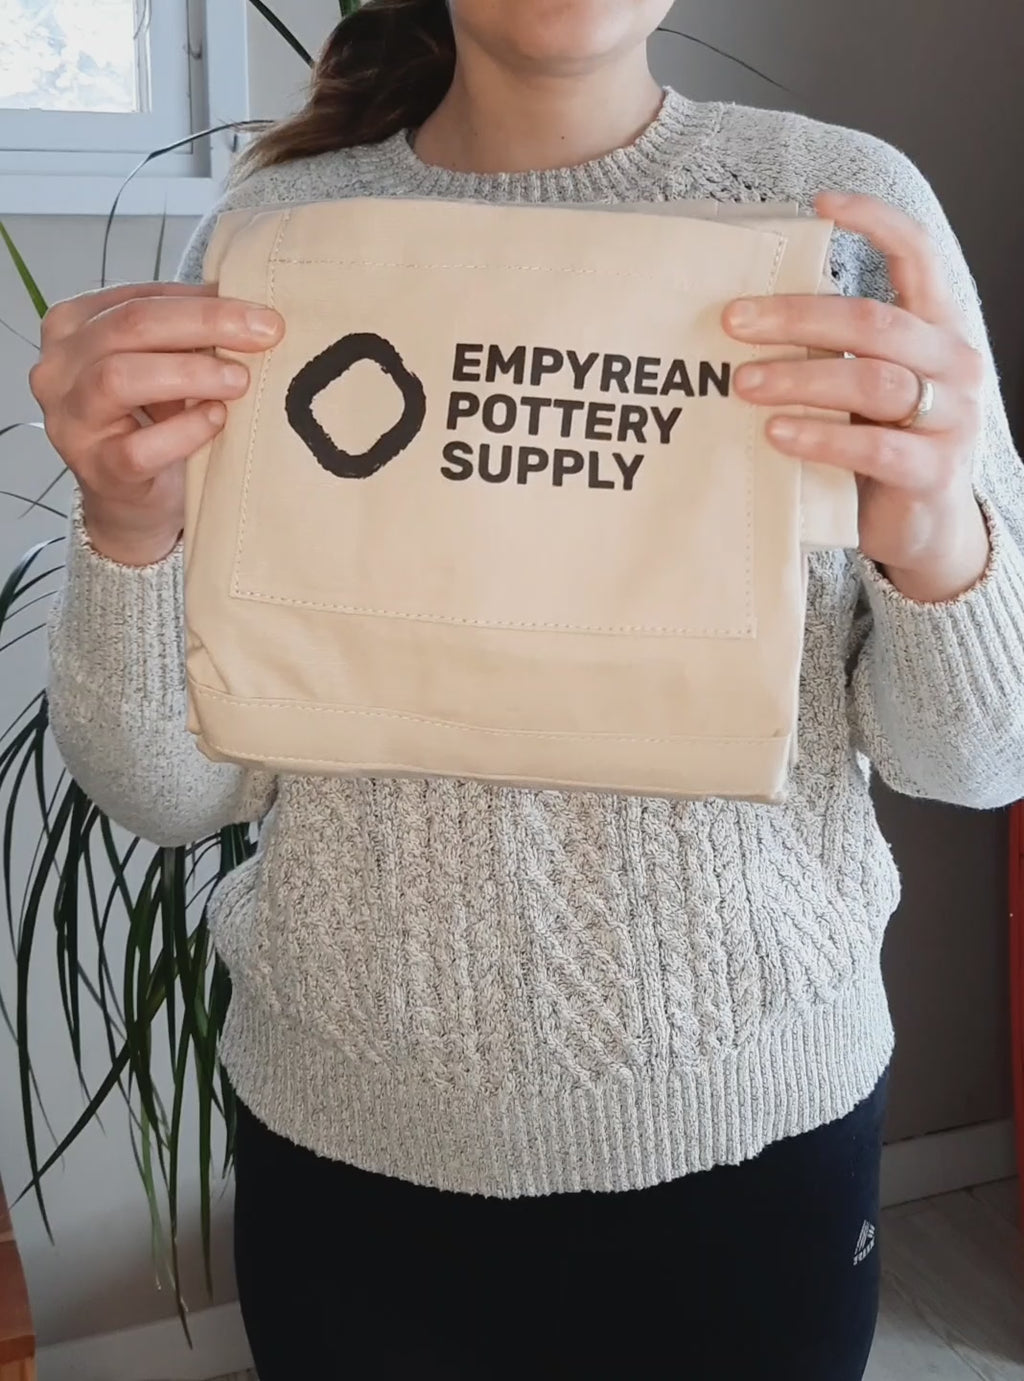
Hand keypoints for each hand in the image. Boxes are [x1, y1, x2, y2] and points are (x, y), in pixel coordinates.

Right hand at [29, 282, 284, 565]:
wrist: (133, 502)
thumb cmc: (151, 422)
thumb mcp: (164, 364)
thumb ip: (189, 331)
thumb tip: (251, 307)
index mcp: (74, 326)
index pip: (140, 299)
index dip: (204, 301)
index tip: (264, 312)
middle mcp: (59, 367)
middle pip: (130, 326)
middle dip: (206, 324)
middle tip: (266, 334)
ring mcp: (71, 420)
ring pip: (119, 378)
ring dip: (190, 373)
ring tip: (240, 380)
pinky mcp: (96, 469)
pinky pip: (139, 447)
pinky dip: (184, 431)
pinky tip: (217, 421)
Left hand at [725, 192, 989, 602]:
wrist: (923, 531)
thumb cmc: (881, 448)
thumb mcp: (863, 390)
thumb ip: (833, 353)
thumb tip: (747, 318)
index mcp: (936, 329)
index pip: (918, 255)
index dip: (875, 220)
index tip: (821, 205)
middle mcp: (953, 363)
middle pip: (872, 321)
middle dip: (796, 317)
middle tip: (733, 323)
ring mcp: (951, 418)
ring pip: (871, 380)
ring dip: (799, 378)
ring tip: (742, 384)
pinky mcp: (933, 470)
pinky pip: (874, 446)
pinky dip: (820, 436)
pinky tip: (776, 434)